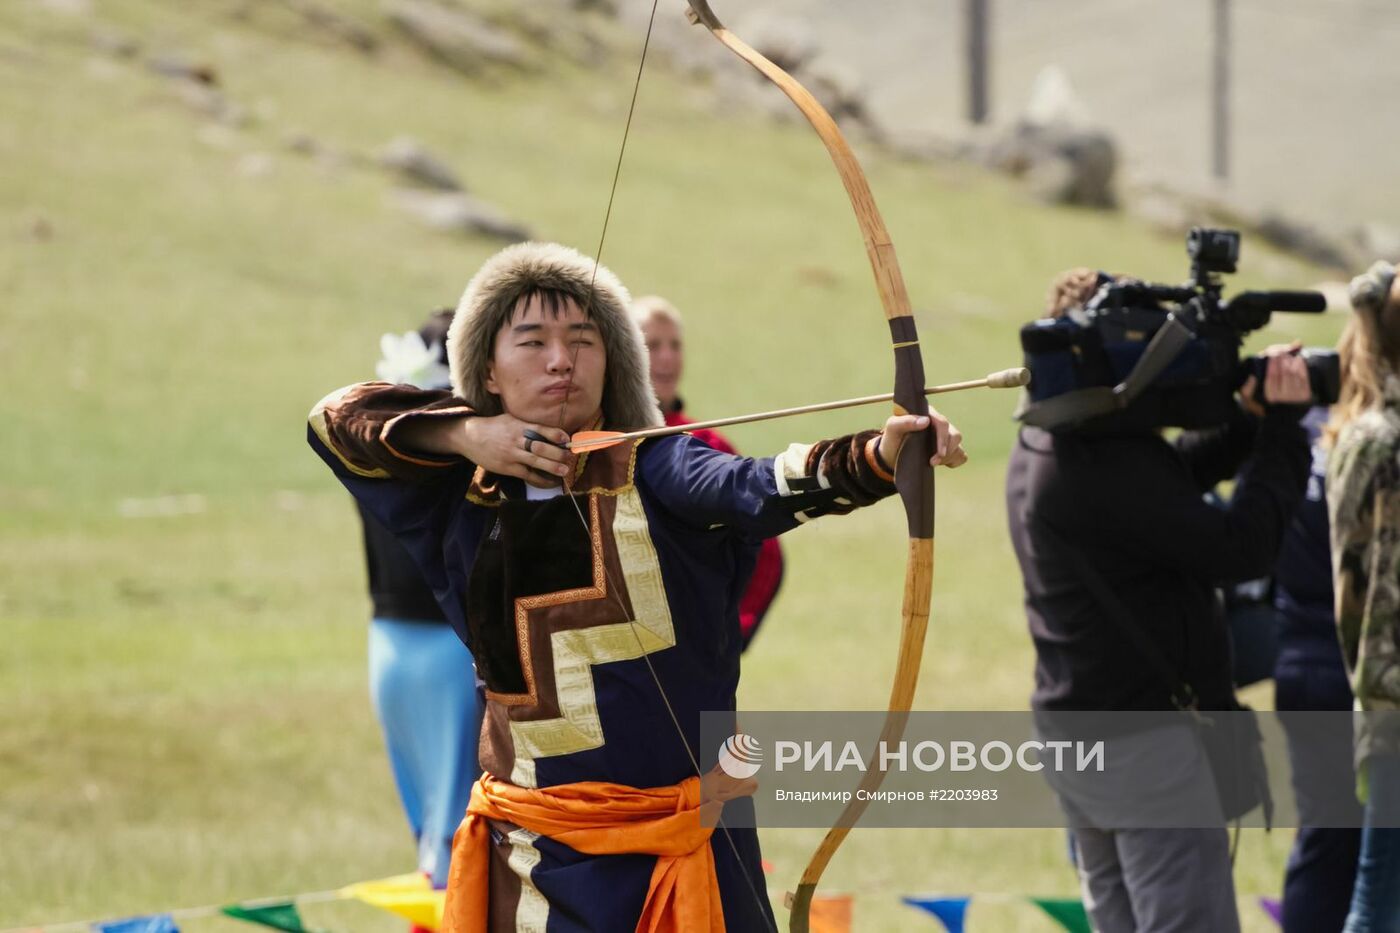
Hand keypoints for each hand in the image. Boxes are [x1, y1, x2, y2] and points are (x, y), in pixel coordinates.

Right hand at [460, 415, 575, 487]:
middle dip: (557, 453)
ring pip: (535, 461)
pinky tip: (550, 482)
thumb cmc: (494, 427)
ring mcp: (512, 454)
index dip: (555, 434)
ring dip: (552, 467)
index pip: (540, 429)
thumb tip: (550, 431)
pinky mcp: (507, 468)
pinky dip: (540, 479)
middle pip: (540, 447)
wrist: (470, 437)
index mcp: (518, 425)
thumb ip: (528, 424)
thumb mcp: (511, 419)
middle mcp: (516, 439)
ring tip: (565, 471)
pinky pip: (527, 475)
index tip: (567, 439)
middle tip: (570, 457)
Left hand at [878, 408, 966, 470]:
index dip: (943, 439)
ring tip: (932, 463)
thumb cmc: (892, 439)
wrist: (891, 457)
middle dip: (945, 451)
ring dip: (948, 457)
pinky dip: (954, 461)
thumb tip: (925, 421)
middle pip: (954, 435)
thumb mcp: (892, 429)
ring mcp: (944, 437)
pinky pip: (961, 455)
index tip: (939, 453)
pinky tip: (942, 464)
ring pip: (958, 445)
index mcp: (927, 414)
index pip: (942, 422)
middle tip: (932, 463)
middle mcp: (938, 424)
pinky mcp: (948, 449)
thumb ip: (905, 421)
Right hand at [1240, 340, 1308, 414]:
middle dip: (1282, 359)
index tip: (1272, 355)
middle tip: (1281, 351)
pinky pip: (1304, 377)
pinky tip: (1298, 359)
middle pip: (1284, 372)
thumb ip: (1247, 388)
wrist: (1281, 418)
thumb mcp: (1249, 399)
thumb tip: (1252, 377)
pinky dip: (1302, 366)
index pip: (1271, 376)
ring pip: (1294, 373)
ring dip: (1291, 361)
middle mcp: (1283, 397)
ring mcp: (1295, 396)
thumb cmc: (1264, 404)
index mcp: (1269, 396)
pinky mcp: (1305, 395)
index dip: (1272, 364)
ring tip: (1288, 354)